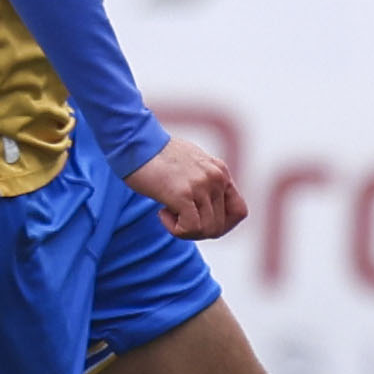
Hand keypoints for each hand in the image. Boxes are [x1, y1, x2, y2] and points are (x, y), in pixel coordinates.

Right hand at [127, 137, 245, 241]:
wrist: (134, 142)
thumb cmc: (154, 155)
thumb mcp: (190, 165)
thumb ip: (203, 182)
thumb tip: (205, 207)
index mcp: (220, 171)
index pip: (239, 211)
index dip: (223, 224)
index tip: (200, 221)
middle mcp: (216, 178)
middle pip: (219, 226)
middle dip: (197, 230)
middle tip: (177, 219)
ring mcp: (201, 185)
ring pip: (207, 230)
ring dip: (185, 230)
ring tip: (167, 213)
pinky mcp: (183, 194)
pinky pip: (190, 228)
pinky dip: (176, 230)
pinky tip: (161, 213)